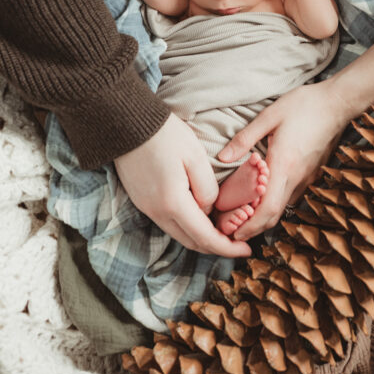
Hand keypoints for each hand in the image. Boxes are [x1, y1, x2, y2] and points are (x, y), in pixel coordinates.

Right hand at [114, 114, 251, 256]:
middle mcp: (157, 212)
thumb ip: (207, 188)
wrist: (127, 123)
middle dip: (216, 247)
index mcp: (173, 203)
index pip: (205, 237)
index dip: (227, 247)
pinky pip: (168, 222)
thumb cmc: (165, 135)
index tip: (246, 250)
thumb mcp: (195, 157)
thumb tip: (209, 208)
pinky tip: (200, 216)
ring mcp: (147, 208)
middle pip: (191, 241)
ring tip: (222, 230)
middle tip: (237, 242)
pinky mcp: (142, 200)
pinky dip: (187, 225)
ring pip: (179, 233)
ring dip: (201, 237)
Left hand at [217, 80, 349, 240]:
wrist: (338, 103)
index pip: (268, 208)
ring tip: (243, 212)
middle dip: (253, 227)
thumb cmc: (304, 106)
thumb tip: (223, 158)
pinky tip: (264, 193)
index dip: (250, 226)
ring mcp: (307, 177)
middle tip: (233, 230)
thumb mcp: (270, 116)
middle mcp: (297, 177)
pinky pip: (292, 194)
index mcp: (284, 165)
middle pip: (275, 215)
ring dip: (264, 215)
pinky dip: (276, 201)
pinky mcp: (313, 173)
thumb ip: (245, 139)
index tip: (233, 234)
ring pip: (283, 206)